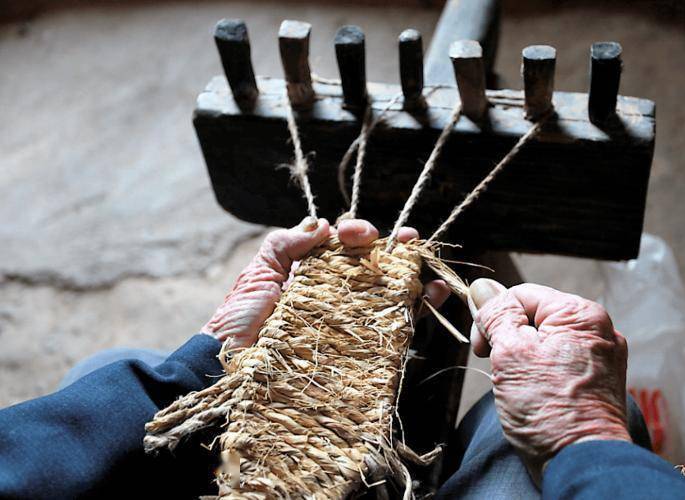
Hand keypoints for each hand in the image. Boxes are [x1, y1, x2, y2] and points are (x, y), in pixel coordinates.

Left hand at [202, 217, 449, 348]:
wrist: (229, 366)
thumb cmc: (239, 319)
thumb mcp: (259, 272)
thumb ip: (286, 244)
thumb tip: (323, 224)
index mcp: (311, 273)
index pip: (343, 246)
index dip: (357, 234)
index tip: (360, 235)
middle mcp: (334, 294)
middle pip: (372, 267)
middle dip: (395, 250)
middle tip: (410, 240)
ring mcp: (348, 321)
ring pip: (388, 294)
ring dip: (414, 277)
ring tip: (427, 263)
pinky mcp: (357, 347)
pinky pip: (392, 327)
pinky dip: (417, 310)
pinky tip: (432, 296)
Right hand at [468, 279, 630, 468]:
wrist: (582, 464)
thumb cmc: (548, 411)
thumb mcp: (510, 353)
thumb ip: (497, 315)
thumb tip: (482, 288)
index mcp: (581, 314)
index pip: (521, 294)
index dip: (494, 318)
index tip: (484, 350)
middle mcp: (599, 330)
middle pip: (535, 317)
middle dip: (510, 341)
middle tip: (502, 371)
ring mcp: (602, 358)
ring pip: (545, 342)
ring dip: (524, 359)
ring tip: (521, 388)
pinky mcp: (599, 382)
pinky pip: (561, 364)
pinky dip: (542, 375)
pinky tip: (536, 396)